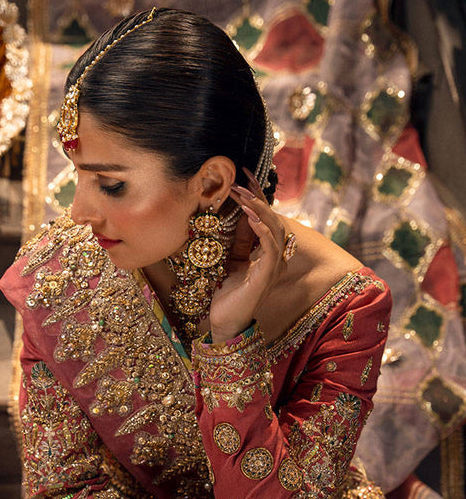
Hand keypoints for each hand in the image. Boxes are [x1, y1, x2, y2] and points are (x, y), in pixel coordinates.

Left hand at [209, 169, 289, 343]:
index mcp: (267, 254)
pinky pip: (269, 248)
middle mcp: (274, 259)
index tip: (245, 176)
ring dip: (259, 210)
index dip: (257, 197)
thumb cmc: (226, 296)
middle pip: (272, 220)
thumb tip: (237, 217)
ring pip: (274, 230)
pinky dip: (261, 231)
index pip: (265, 219)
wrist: (224, 323)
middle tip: (241, 181)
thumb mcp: (230, 262)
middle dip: (257, 198)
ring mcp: (272, 267)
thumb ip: (238, 242)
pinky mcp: (266, 276)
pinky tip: (250, 218)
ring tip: (244, 196)